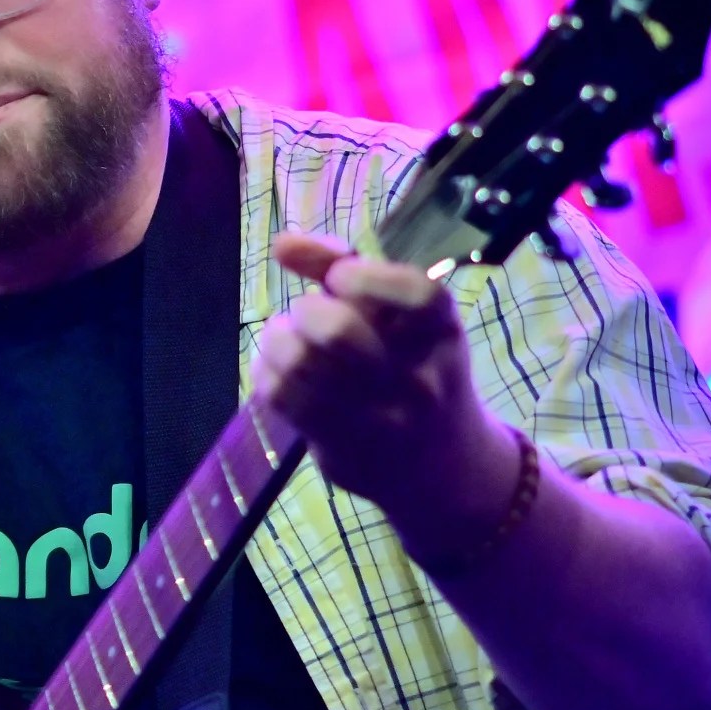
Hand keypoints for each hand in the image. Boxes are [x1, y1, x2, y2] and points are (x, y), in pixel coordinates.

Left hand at [253, 233, 517, 552]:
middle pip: (339, 331)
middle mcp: (419, 380)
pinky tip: (277, 367)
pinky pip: (285, 398)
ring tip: (285, 338)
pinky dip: (267, 371)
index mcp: (443, 334)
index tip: (339, 277)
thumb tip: (282, 243)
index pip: (417, 295)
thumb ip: (350, 270)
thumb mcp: (405, 320)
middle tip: (308, 315)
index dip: (367, 277)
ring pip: (302, 364)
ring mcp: (382, 421)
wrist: (443, 467)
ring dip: (279, 339)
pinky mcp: (346, 450)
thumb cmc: (414, 370)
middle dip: (307, 310)